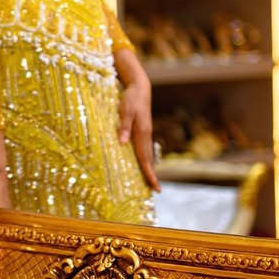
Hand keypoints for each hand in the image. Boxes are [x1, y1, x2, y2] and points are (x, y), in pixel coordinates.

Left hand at [115, 54, 159, 191]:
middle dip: (152, 175)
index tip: (154, 186)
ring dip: (149, 168)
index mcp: (142, 133)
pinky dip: (145, 159)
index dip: (149, 173)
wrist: (140, 88)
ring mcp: (145, 133)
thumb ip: (123, 126)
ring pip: (148, 155)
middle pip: (149, 159)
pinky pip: (144, 149)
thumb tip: (122, 143)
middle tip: (156, 190)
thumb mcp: (125, 111)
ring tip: (151, 181)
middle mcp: (146, 136)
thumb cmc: (131, 99)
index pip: (145, 158)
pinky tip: (144, 163)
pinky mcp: (143, 131)